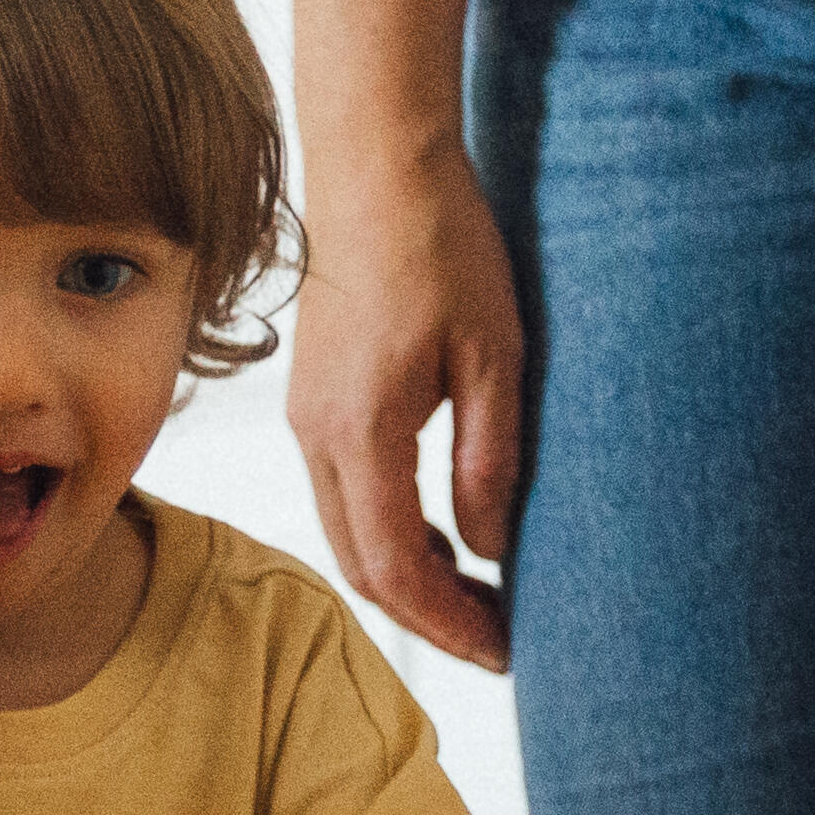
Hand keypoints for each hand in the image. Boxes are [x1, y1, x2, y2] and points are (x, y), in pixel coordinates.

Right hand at [287, 132, 529, 673]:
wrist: (376, 163)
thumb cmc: (443, 245)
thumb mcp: (494, 355)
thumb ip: (491, 459)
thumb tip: (489, 551)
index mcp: (361, 429)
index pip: (397, 568)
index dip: (451, 624)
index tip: (507, 651)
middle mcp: (319, 434)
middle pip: (363, 567)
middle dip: (430, 619)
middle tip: (502, 641)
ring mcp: (307, 418)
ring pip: (349, 536)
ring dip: (410, 580)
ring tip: (482, 600)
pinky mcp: (315, 400)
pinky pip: (347, 496)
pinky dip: (392, 534)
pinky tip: (447, 538)